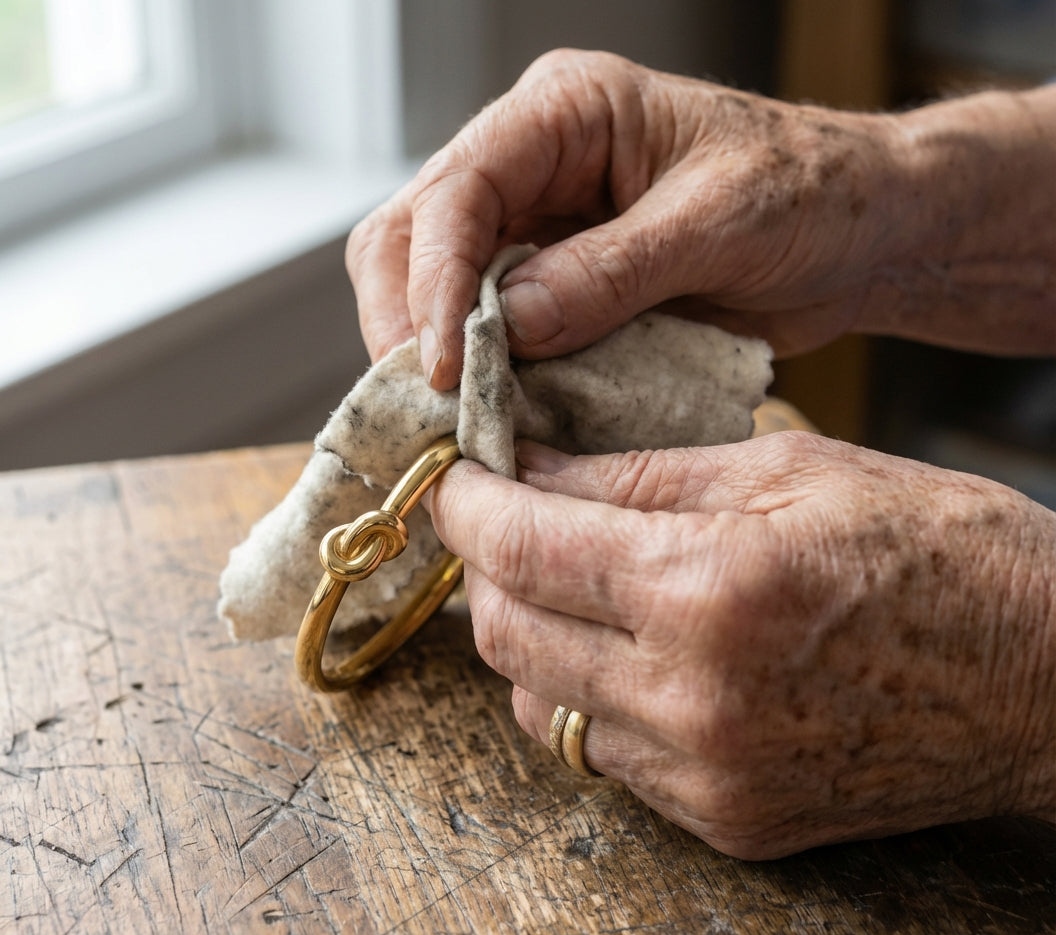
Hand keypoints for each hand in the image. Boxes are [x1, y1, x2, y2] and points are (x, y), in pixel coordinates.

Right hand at [346, 49, 1055, 388]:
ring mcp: (537, 225)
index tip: (440, 366)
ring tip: (453, 420)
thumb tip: (507, 326)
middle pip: (412, 233)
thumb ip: (612, 272)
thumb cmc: (809, 193)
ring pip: (433, 285)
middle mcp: (533, 162)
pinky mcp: (554, 284)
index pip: (458, 189)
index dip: (433, 281)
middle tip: (426, 406)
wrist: (856, 231)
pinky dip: (481, 374)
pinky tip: (492, 414)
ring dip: (433, 354)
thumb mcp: (719, 222)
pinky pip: (487, 328)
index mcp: (566, 113)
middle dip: (407, 321)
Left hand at [428, 433, 1054, 858]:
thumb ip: (640, 475)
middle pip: (507, 635)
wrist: (1044, 680)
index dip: (466, 504)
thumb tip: (531, 468)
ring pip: (540, 706)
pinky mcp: (726, 820)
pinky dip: (587, 696)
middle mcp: (693, 698)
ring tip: (567, 583)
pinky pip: (605, 756)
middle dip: (485, 568)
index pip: (523, 546)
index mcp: (710, 588)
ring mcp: (707, 775)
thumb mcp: (789, 470)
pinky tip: (626, 650)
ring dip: (528, 636)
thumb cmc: (937, 549)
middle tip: (503, 519)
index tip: (454, 476)